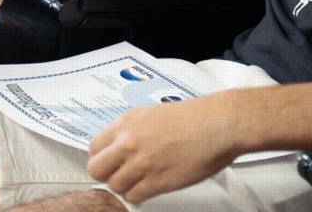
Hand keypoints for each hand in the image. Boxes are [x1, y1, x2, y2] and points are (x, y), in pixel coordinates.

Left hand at [88, 97, 238, 202]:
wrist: (218, 124)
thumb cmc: (195, 117)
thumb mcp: (153, 114)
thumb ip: (132, 130)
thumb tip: (120, 144)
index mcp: (126, 122)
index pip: (93, 147)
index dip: (101, 157)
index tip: (107, 162)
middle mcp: (130, 142)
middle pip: (97, 169)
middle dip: (106, 174)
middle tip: (117, 175)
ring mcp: (142, 163)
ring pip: (115, 186)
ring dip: (125, 186)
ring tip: (138, 181)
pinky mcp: (158, 182)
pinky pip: (134, 197)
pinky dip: (139, 196)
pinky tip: (148, 188)